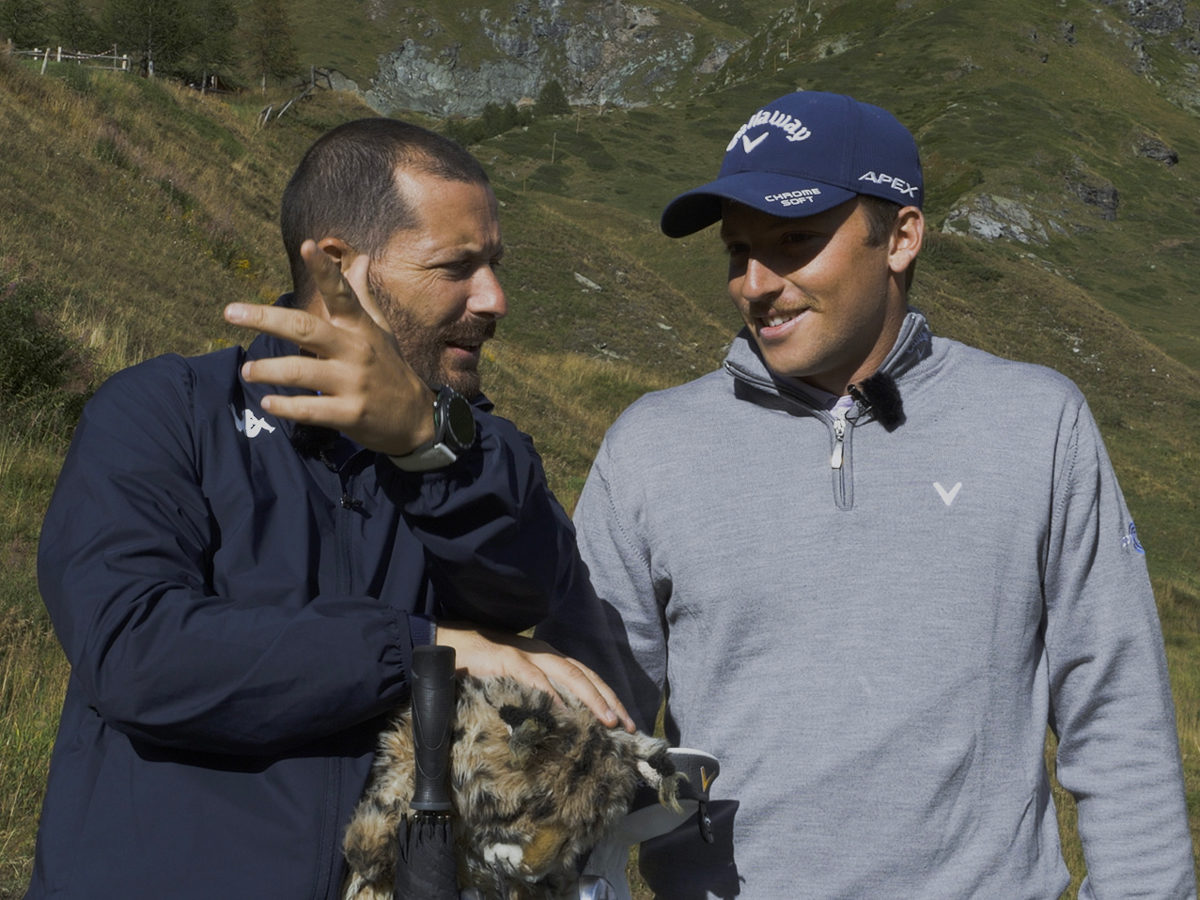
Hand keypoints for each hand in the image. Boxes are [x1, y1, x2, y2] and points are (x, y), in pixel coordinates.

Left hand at [223, 240, 435, 455]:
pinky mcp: (351, 414)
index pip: (341, 293)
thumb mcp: (380, 330)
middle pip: (306, 328)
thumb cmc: (389, 368)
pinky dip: (285, 406)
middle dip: (266, 318)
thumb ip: (362, 296)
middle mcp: (356, 350)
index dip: (324, 269)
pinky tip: (268, 403)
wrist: (415, 418)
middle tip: (230, 313)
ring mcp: (354, 383)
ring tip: (247, 371)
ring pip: (301, 371)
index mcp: (360, 327)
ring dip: (269, 370)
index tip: (307, 245)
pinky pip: (310, 409)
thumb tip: (360, 259)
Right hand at [436, 624, 635, 732]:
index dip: (609, 698)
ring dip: (590, 698)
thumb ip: (536, 698)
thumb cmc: (482, 667)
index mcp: (549, 658)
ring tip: (606, 720)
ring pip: (568, 675)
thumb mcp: (516, 682)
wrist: (448, 644)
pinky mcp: (507, 660)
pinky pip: (534, 679)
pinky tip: (563, 713)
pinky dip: (551, 696)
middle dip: (609, 701)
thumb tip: (559, 727)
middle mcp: (544, 653)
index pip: (588, 677)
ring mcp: (527, 655)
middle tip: (625, 727)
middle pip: (586, 675)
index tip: (626, 723)